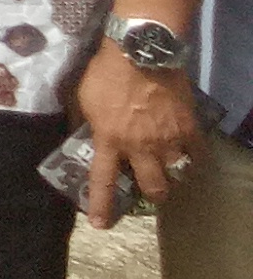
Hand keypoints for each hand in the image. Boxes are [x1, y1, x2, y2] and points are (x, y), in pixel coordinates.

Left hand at [78, 39, 205, 227]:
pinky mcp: (188, 127)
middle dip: (154, 194)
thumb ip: (86, 121)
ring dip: (174, 175)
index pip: (104, 181)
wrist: (140, 53)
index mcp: (109, 141)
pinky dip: (194, 157)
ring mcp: (168, 139)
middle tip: (153, 190)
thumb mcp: (82, 99)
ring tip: (171, 170)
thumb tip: (85, 132)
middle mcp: (140, 147)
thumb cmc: (105, 73)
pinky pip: (196, 153)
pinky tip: (190, 154)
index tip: (101, 225)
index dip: (102, 206)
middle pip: (154, 187)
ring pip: (177, 173)